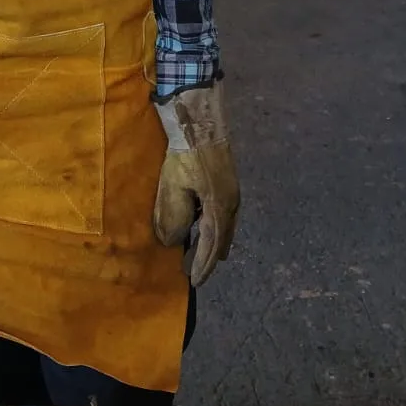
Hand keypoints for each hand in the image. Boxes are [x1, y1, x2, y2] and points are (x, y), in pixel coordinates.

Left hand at [152, 82, 239, 285]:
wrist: (201, 123)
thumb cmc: (185, 155)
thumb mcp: (173, 188)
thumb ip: (174, 218)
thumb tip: (174, 241)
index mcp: (219, 209)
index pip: (211, 245)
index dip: (203, 265)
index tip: (195, 282)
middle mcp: (231, 204)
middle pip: (222, 239)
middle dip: (209, 257)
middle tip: (196, 272)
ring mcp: (233, 193)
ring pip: (225, 227)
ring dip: (214, 243)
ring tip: (202, 255)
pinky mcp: (229, 183)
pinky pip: (224, 215)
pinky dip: (216, 228)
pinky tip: (206, 227)